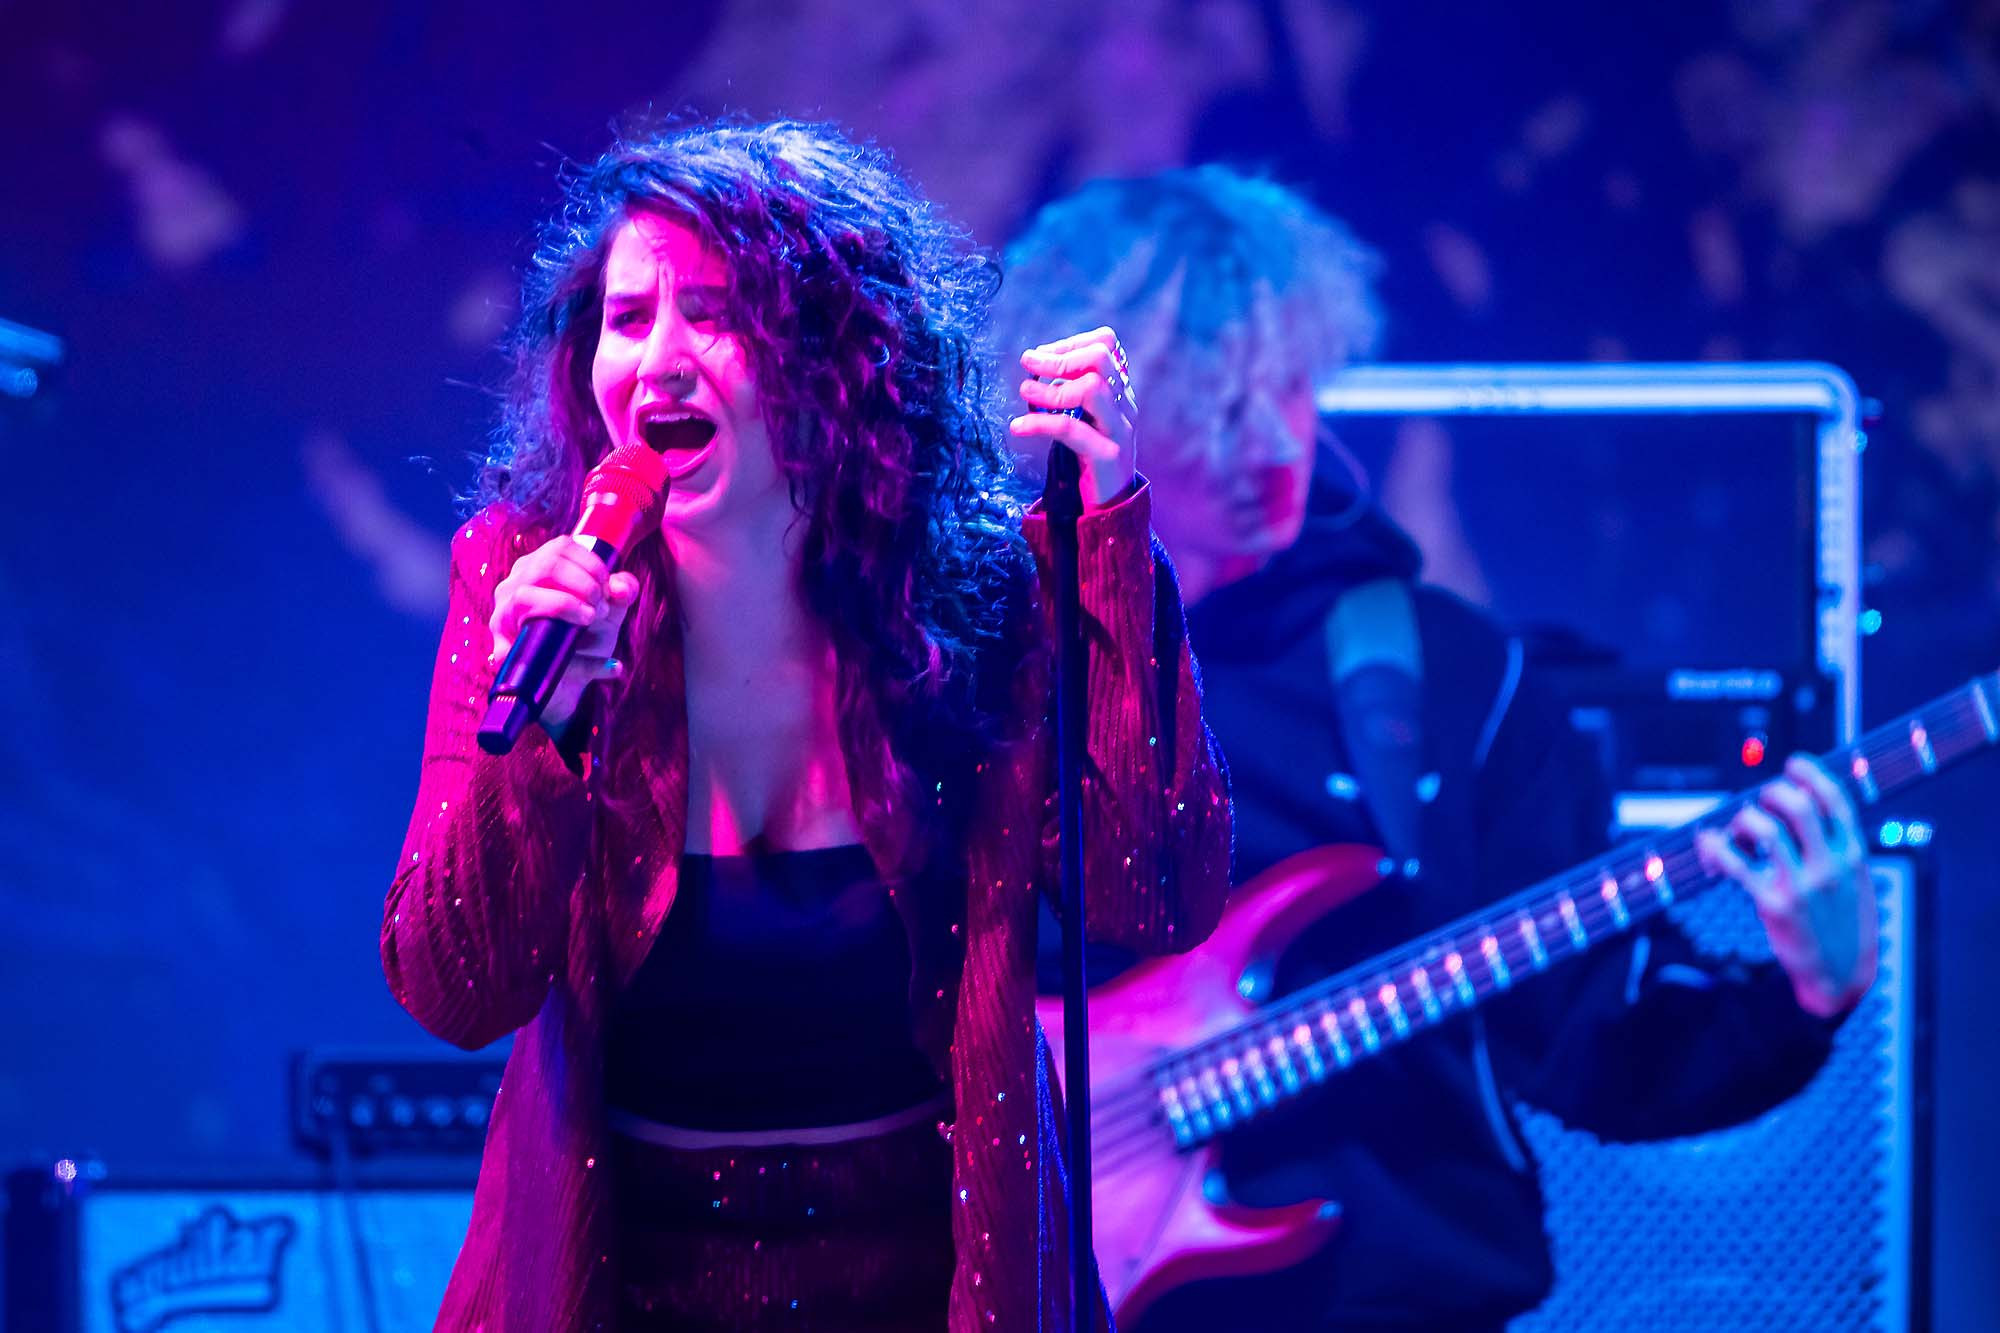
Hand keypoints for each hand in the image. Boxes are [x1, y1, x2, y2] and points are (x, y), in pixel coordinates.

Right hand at [488, 535, 640, 731]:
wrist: (568, 681)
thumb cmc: (585, 638)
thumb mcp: (610, 610)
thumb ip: (621, 592)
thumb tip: (620, 588)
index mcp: (538, 569)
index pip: (561, 548)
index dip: (592, 565)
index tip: (609, 589)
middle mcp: (515, 586)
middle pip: (545, 566)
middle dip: (583, 584)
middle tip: (601, 608)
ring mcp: (503, 616)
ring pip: (525, 596)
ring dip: (566, 606)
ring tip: (590, 620)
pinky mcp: (501, 650)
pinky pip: (528, 648)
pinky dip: (575, 661)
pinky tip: (605, 666)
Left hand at [1009, 326, 1137, 509]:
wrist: (1111, 508)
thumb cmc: (1088, 459)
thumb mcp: (1083, 418)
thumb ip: (1069, 393)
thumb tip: (1035, 365)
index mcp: (1121, 391)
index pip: (1106, 344)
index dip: (1071, 342)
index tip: (1041, 354)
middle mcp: (1125, 404)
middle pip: (1100, 359)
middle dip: (1060, 356)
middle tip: (1028, 362)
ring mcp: (1119, 429)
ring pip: (1092, 388)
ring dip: (1051, 388)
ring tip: (1024, 391)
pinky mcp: (1107, 455)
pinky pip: (1071, 429)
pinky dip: (1040, 423)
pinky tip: (1018, 426)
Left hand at [1695, 755, 1878, 1017]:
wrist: (1842, 976)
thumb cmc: (1843, 924)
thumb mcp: (1854, 881)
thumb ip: (1834, 846)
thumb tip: (1804, 808)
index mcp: (1853, 853)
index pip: (1835, 800)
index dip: (1811, 774)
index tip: (1793, 764)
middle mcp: (1830, 864)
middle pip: (1797, 806)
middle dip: (1771, 793)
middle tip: (1760, 802)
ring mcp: (1802, 885)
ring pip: (1765, 829)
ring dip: (1743, 820)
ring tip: (1738, 832)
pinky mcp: (1774, 905)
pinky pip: (1736, 864)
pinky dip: (1716, 848)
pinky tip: (1710, 847)